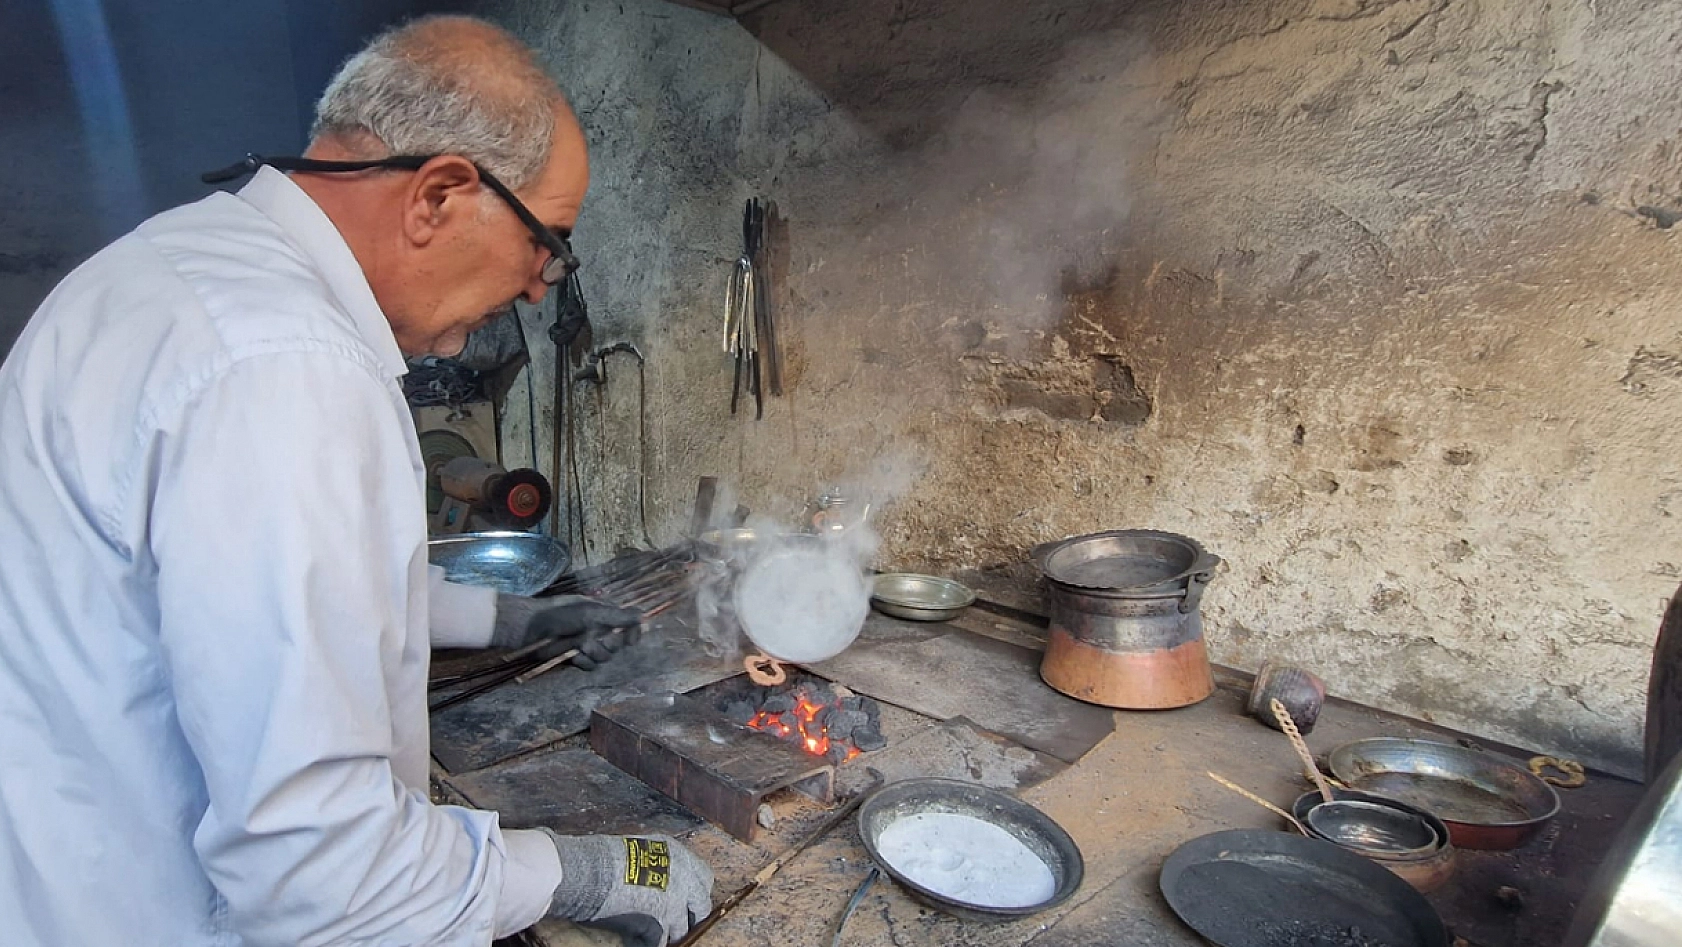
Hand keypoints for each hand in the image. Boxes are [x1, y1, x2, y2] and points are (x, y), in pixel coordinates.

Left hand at [492, 594, 641, 668]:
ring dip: (594, 652)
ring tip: (580, 646)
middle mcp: (599, 628)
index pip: (628, 624)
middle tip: (594, 638)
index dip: (632, 633)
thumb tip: (644, 615)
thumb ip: (618, 617)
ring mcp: (588, 644)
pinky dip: (584, 662)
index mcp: (604, 613)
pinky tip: (573, 656)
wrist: (533, 630)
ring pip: (605, 657)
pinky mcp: (578, 658)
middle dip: (608, 643)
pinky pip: (592, 666)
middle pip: (618, 644)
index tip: (632, 640)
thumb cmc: (561, 615)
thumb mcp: (591, 613)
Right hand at [544, 833, 713, 946]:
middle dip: (691, 916)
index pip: (704, 878)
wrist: (593, 870)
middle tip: (680, 923)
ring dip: (671, 932)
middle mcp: (684, 879)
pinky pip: (661, 941)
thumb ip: (659, 862)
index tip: (689, 899)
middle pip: (701, 905)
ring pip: (682, 928)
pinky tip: (643, 940)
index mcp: (680, 856)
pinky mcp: (659, 924)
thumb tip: (659, 876)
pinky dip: (653, 942)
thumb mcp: (642, 848)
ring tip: (660, 933)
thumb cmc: (607, 856)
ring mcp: (674, 903)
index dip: (696, 892)